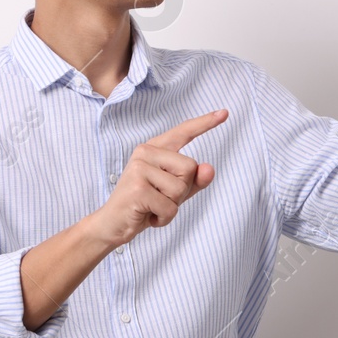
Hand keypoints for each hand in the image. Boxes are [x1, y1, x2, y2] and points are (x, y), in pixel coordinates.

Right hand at [88, 109, 226, 247]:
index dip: (205, 123)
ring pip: (180, 188)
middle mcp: (145, 152)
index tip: (225, 113)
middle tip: (159, 198)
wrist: (113, 224)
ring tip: (152, 206)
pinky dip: (164, 218)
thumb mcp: (174, 192)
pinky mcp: (138, 188)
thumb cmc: (145, 205)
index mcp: (154, 149)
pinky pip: (170, 207)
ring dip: (171, 207)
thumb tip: (209, 168)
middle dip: (181, 191)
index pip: (183, 132)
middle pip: (190, 167)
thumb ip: (194, 180)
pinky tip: (148, 216)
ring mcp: (139, 168)